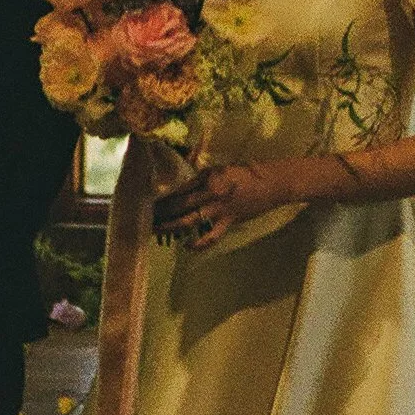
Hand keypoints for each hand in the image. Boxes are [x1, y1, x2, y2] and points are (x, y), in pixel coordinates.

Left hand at [151, 162, 285, 251]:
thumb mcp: (217, 169)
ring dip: (170, 227)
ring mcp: (218, 210)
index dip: (161, 197)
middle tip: (143, 218)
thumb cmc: (243, 173)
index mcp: (206, 177)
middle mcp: (209, 193)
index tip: (146, 202)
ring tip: (156, 231)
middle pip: (178, 205)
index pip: (177, 188)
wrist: (270, 183)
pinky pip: (210, 237)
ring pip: (188, 221)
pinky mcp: (228, 222)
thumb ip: (198, 179)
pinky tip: (186, 246)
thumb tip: (178, 188)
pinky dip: (197, 244)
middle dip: (159, 213)